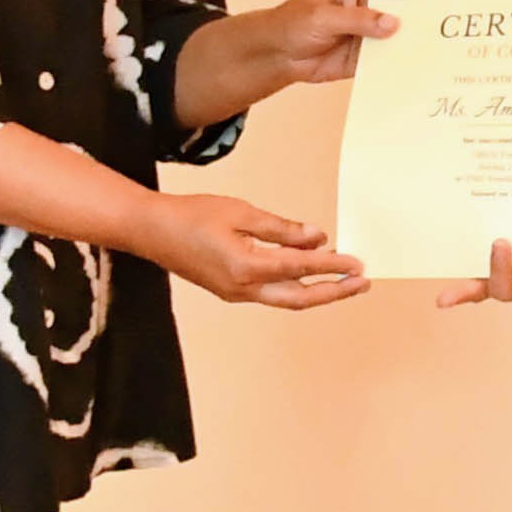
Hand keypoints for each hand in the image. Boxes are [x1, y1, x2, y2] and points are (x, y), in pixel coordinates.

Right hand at [146, 195, 368, 309]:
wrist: (150, 230)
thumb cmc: (191, 216)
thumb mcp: (241, 212)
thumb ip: (281, 229)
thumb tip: (317, 238)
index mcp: (246, 267)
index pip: (301, 269)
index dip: (333, 266)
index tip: (358, 264)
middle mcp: (243, 288)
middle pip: (300, 298)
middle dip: (334, 292)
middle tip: (362, 282)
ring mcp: (236, 293)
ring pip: (286, 299)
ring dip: (316, 291)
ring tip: (343, 278)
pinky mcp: (230, 290)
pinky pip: (271, 293)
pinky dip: (294, 285)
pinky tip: (306, 271)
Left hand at [253, 0, 464, 91]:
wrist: (276, 54)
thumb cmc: (294, 23)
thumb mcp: (323, 17)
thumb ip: (359, 20)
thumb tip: (393, 25)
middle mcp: (375, 6)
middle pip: (414, 9)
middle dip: (440, 15)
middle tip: (468, 23)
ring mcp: (374, 33)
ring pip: (408, 36)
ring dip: (427, 44)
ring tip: (456, 51)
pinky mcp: (370, 57)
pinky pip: (394, 60)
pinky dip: (408, 65)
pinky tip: (427, 72)